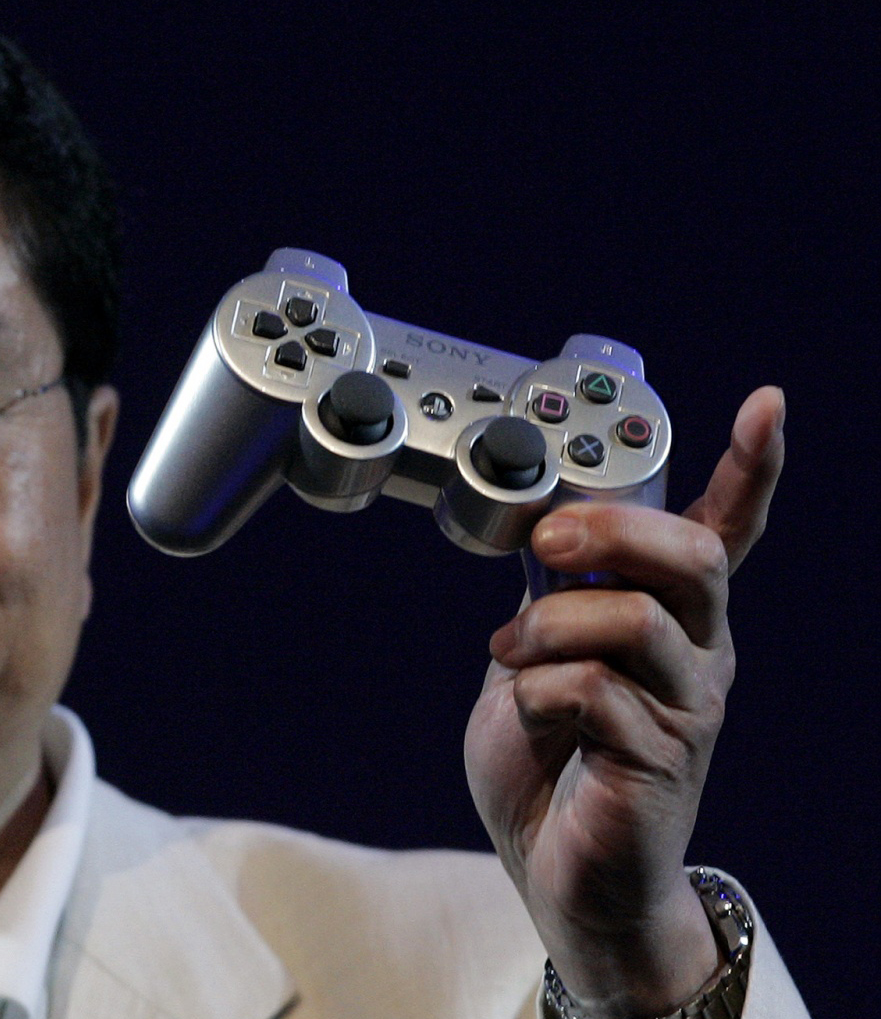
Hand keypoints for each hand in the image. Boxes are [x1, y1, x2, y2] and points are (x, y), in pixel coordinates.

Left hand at [464, 386, 784, 1016]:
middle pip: (695, 557)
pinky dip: (537, 690)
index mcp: (671, 618)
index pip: (727, 533)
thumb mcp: (535, 655)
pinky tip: (525, 711)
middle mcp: (698, 654)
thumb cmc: (549, 761)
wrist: (560, 872)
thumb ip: (550, 595)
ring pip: (636, 620)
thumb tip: (541, 525)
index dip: (752, 468)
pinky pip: (594, 692)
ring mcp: (686, 708)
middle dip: (614, 530)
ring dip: (550, 625)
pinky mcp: (660, 760)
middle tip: (547, 540)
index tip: (767, 403)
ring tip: (508, 652)